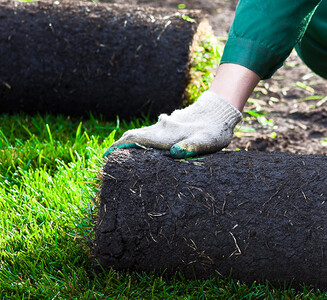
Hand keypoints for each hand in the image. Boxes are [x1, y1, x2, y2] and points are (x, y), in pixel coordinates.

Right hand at [104, 90, 241, 157]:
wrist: (221, 110)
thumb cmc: (215, 130)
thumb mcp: (206, 141)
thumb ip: (191, 147)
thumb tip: (174, 153)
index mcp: (166, 134)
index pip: (135, 139)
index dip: (118, 147)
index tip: (106, 157)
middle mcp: (162, 127)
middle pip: (134, 136)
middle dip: (120, 147)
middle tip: (109, 162)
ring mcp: (165, 124)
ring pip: (142, 133)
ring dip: (130, 144)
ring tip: (121, 158)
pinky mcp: (171, 124)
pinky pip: (151, 133)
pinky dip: (142, 140)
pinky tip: (144, 149)